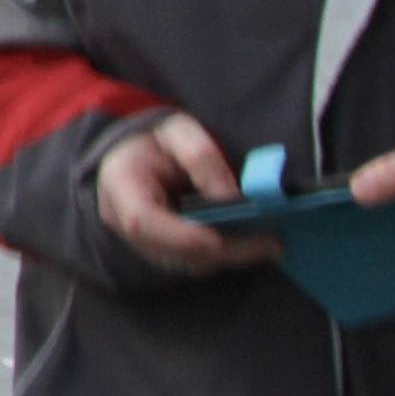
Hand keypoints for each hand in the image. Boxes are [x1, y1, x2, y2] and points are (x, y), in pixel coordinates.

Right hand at [94, 112, 277, 279]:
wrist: (135, 159)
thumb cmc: (156, 143)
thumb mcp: (177, 132)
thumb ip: (200, 155)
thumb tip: (228, 196)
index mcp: (121, 186)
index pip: (142, 221)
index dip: (180, 235)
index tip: (217, 239)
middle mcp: (126, 223)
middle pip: (174, 252)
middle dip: (225, 250)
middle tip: (272, 244)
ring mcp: (144, 244)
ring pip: (190, 263)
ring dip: (232, 256)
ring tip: (270, 244)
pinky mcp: (165, 255)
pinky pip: (198, 263)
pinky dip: (228, 255)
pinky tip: (254, 244)